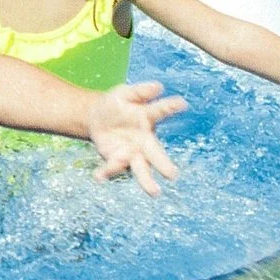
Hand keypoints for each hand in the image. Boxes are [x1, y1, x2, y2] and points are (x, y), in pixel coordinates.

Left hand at [88, 81, 187, 196]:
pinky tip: (98, 176)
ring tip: (155, 192)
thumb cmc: (116, 104)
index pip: (160, 110)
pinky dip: (107, 172)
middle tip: (173, 175)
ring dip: (147, 181)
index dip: (171, 106)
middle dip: (164, 164)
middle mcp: (144, 139)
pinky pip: (113, 168)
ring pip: (141, 169)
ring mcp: (132, 152)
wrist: (97, 118)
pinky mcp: (116, 159)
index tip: (182, 103)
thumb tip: (158, 86)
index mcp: (148, 117)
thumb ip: (140, 91)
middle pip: (156, 153)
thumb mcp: (124, 93)